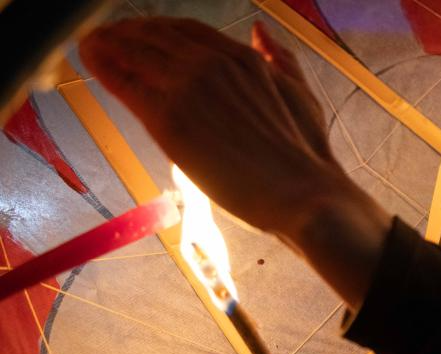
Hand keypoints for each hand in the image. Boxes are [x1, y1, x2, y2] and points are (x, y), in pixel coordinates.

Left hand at [79, 17, 389, 307]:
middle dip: (128, 33)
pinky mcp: (168, 118)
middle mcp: (213, 63)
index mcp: (243, 58)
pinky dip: (103, 67)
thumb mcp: (302, 94)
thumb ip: (281, 59)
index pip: (187, 31)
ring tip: (91, 48)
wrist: (304, 193)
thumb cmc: (307, 156)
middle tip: (108, 40)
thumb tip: (262, 31)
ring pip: (134, 53)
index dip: (160, 29)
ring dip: (108, 45)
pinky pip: (125, 83)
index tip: (143, 35)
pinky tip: (90, 62)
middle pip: (156, 36)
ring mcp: (188, 87)